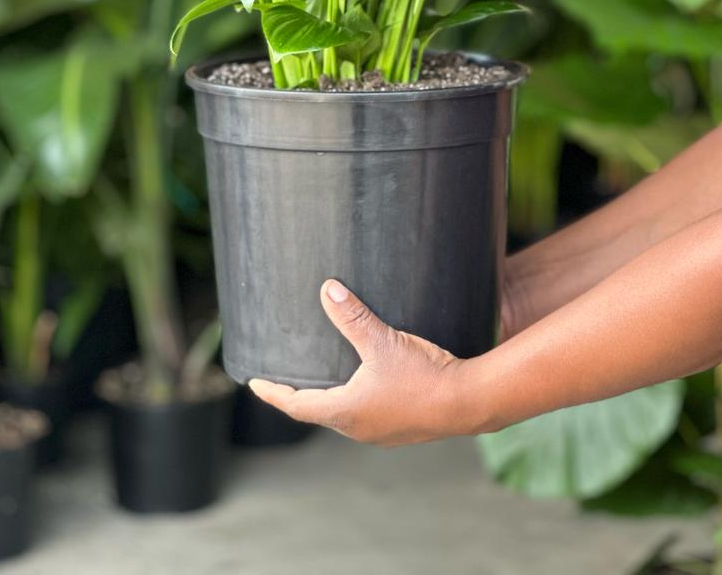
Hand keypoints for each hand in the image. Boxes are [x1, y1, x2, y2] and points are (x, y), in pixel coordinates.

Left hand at [248, 279, 472, 446]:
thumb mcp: (382, 341)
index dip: (273, 393)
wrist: (468, 402)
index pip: (296, 405)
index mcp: (345, 412)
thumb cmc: (422, 375)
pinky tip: (360, 384)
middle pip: (316, 413)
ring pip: (341, 416)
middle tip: (282, 378)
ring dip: (326, 398)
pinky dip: (350, 400)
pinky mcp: (399, 427)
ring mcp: (380, 432)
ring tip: (318, 378)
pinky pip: (364, 415)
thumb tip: (326, 290)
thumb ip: (352, 317)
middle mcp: (357, 428)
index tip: (252, 384)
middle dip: (298, 396)